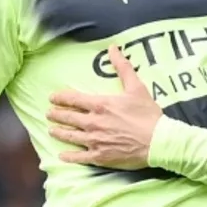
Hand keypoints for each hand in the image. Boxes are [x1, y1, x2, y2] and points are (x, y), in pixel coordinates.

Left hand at [47, 45, 161, 169]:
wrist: (158, 141)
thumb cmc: (148, 114)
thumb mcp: (137, 87)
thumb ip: (123, 67)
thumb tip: (112, 48)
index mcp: (101, 105)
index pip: (74, 100)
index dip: (61, 98)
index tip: (52, 98)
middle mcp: (93, 123)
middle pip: (69, 118)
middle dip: (57, 115)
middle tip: (48, 113)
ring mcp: (95, 141)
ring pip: (71, 136)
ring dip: (59, 132)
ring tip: (51, 130)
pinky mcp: (100, 157)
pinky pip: (79, 158)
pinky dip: (69, 156)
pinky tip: (62, 155)